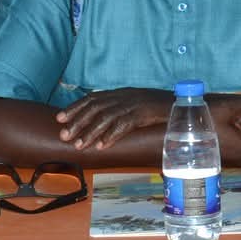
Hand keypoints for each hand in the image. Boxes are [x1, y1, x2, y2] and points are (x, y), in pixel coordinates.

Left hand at [57, 87, 178, 150]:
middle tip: (64, 135)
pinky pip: (124, 125)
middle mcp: (123, 96)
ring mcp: (133, 105)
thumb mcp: (134, 104)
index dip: (74, 107)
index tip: (59, 118)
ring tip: (79, 145)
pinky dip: (111, 135)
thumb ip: (119, 108)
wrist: (181, 104)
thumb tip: (100, 120)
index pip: (92, 98)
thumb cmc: (157, 106)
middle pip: (95, 108)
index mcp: (120, 93)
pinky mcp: (143, 114)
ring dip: (90, 132)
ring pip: (106, 118)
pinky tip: (102, 146)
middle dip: (77, 121)